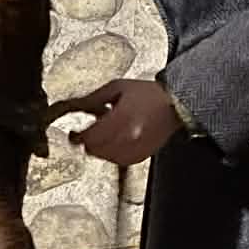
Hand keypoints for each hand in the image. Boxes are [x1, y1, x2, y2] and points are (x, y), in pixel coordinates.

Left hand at [62, 79, 179, 166]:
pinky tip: (116, 141)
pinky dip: (112, 153)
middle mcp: (128, 138)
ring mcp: (134, 150)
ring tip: (106, 133)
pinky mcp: (139, 157)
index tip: (74, 134)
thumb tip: (74, 106)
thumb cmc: (148, 95)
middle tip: (87, 133)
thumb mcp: (118, 87)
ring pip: (104, 158)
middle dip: (88, 142)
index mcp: (121, 119)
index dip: (78, 137)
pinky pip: (117, 161)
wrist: (174, 105)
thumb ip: (94, 98)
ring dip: (99, 148)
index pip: (90, 137)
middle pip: (94, 150)